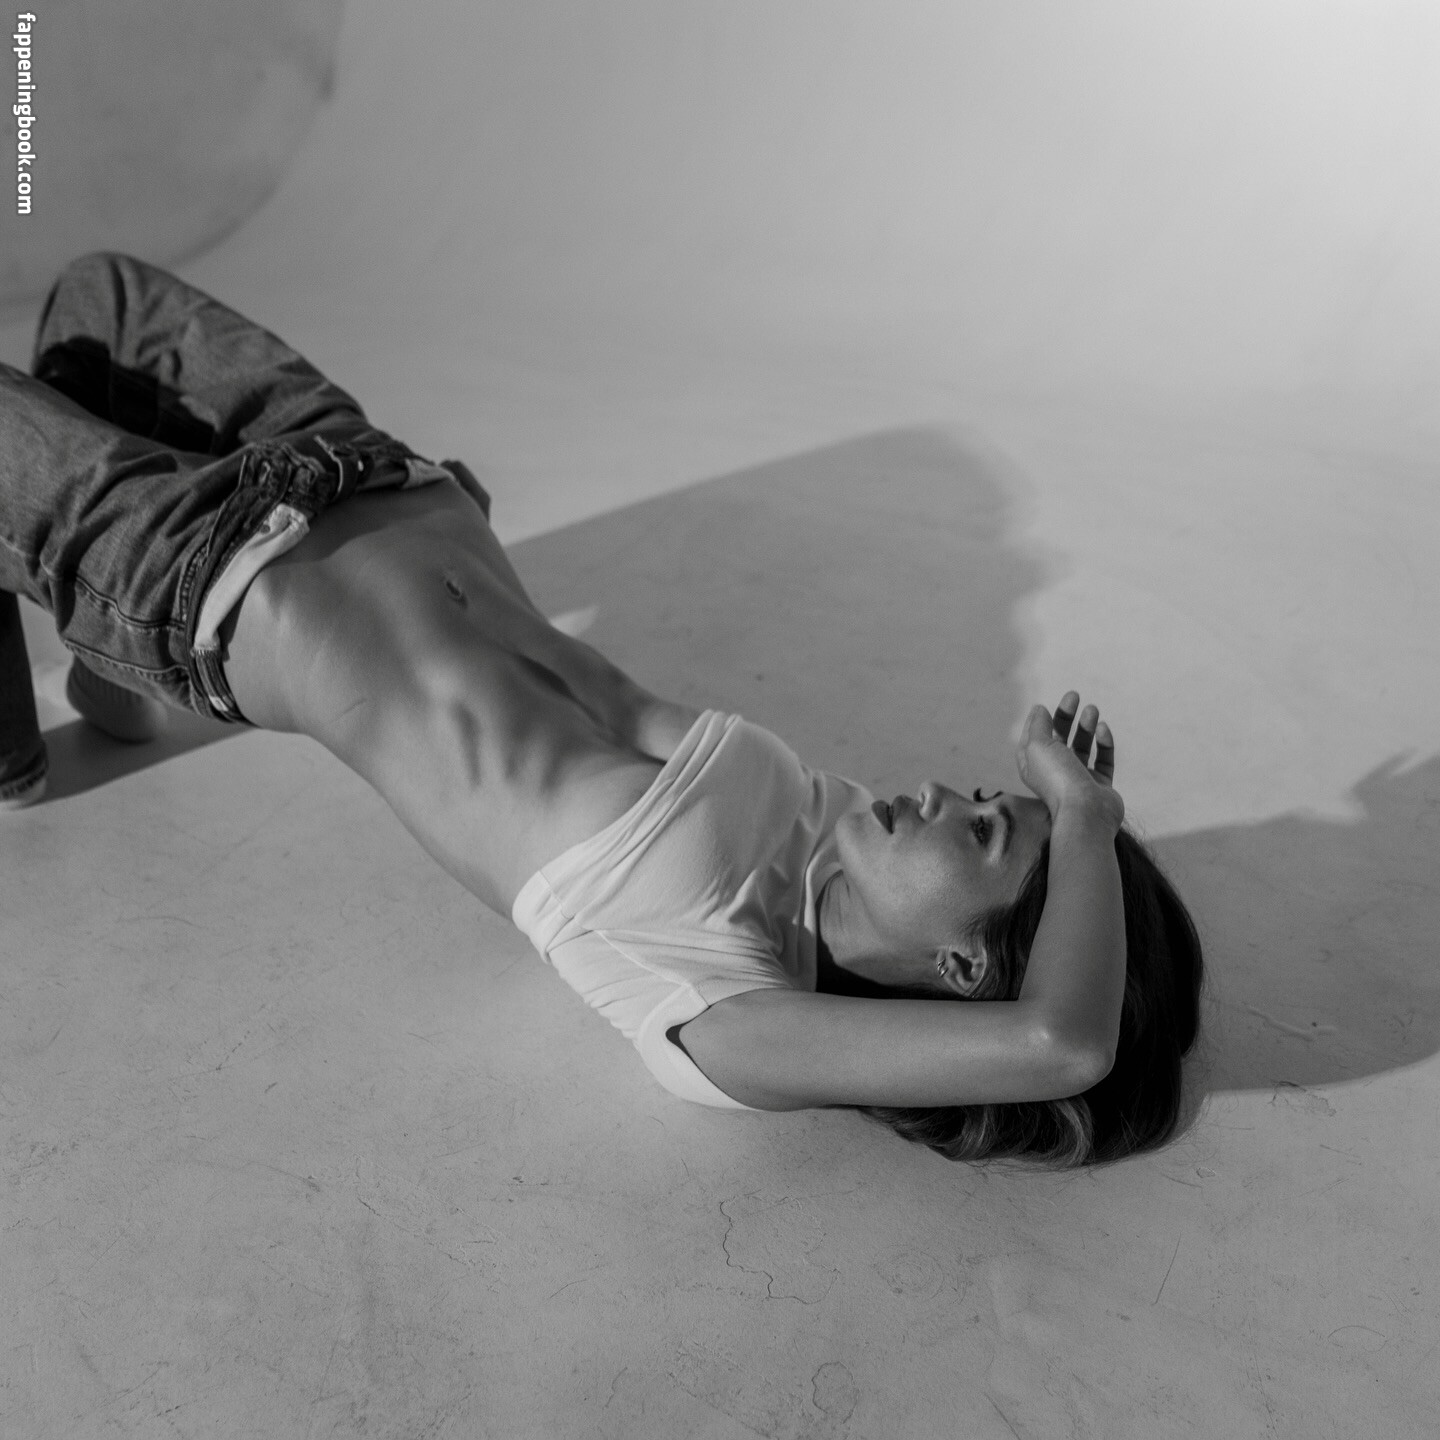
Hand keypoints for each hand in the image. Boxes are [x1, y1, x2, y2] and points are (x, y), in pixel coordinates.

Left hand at [1015, 691, 1124, 830]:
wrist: (1086, 811)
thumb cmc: (1057, 778)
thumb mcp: (1038, 746)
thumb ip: (1038, 725)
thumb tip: (1039, 708)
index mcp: (1034, 767)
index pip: (1033, 739)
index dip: (1038, 721)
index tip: (1045, 705)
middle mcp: (1055, 773)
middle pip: (1059, 739)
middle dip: (1066, 717)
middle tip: (1074, 696)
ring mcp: (1079, 780)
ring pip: (1083, 747)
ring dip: (1086, 726)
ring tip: (1092, 708)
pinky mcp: (1100, 785)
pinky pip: (1103, 760)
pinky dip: (1104, 743)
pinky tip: (1103, 728)